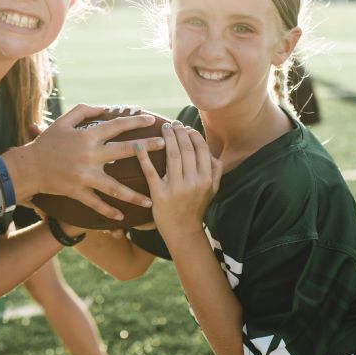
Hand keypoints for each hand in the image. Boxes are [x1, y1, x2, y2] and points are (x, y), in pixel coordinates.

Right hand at [21, 104, 166, 221]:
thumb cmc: (47, 142)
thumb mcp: (64, 121)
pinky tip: (123, 217)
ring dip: (134, 195)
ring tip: (151, 200)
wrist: (28, 167)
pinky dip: (109, 211)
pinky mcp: (78, 192)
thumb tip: (106, 109)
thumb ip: (85, 111)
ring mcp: (84, 176)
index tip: (151, 119)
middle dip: (147, 149)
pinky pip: (97, 204)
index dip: (135, 121)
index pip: (117, 126)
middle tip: (165, 147)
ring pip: (115, 187)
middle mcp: (89, 156)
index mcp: (87, 137)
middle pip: (124, 151)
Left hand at [135, 121, 221, 238]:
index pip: (201, 149)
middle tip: (173, 123)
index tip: (186, 128)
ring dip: (167, 138)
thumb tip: (211, 151)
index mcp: (206, 179)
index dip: (193, 134)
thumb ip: (215, 170)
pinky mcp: (159, 194)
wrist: (183, 231)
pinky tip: (139, 144)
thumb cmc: (196, 207)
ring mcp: (176, 188)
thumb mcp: (212, 190)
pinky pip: (151, 171)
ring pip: (171, 155)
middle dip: (179, 132)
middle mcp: (193, 182)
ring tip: (163, 128)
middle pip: (186, 149)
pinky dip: (144, 156)